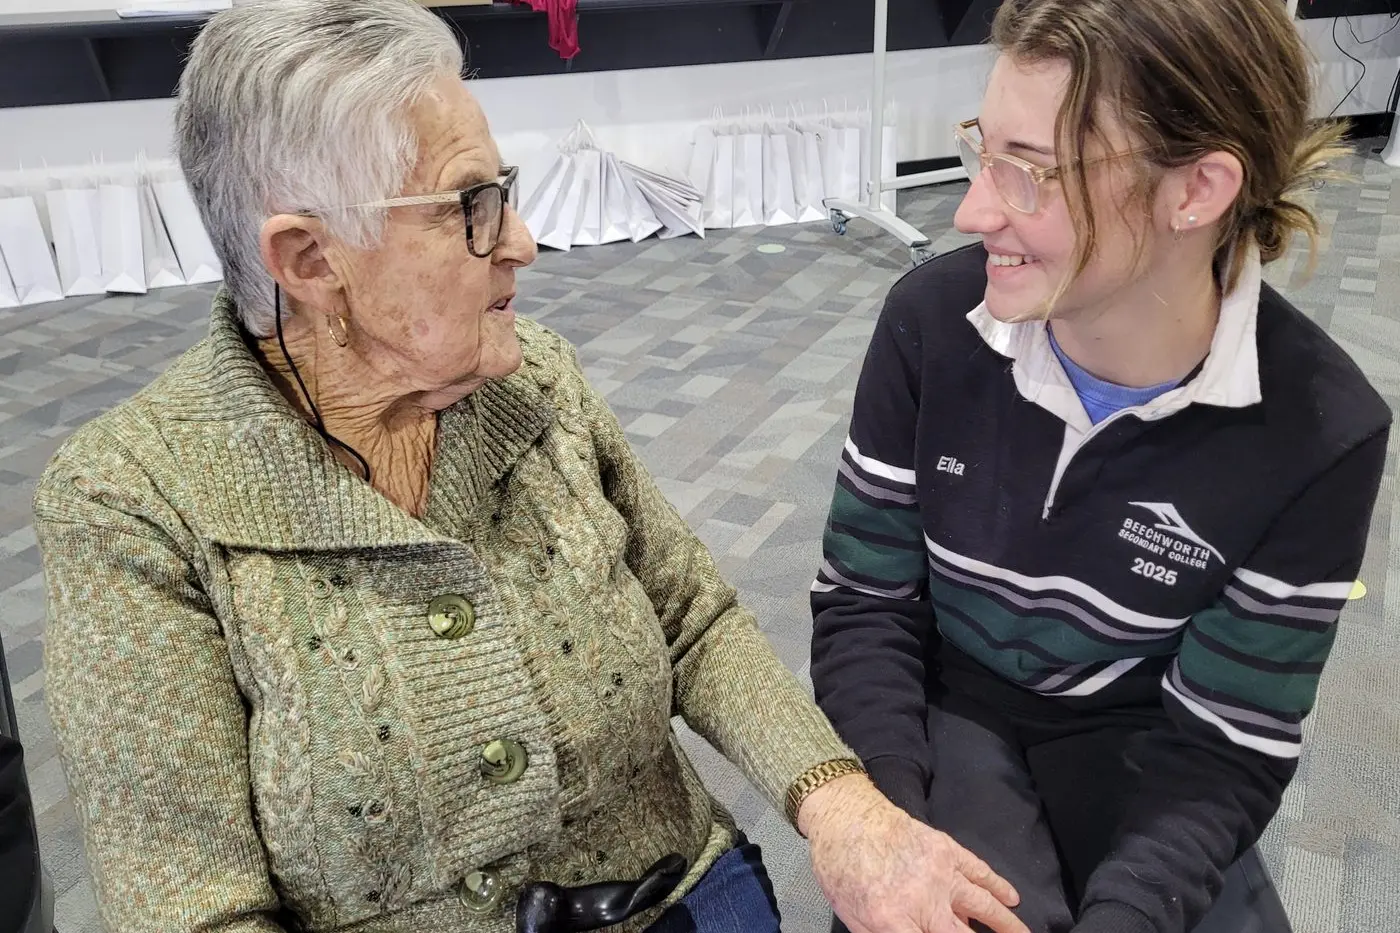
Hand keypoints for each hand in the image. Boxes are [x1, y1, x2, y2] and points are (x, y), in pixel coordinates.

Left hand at [798, 774, 1030, 932]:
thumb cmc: (839, 866)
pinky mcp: (946, 849)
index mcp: (893, 920)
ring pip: (984, 904)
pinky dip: (999, 886)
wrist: (843, 815)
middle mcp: (923, 899)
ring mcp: (939, 872)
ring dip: (1007, 923)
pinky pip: (979, 871)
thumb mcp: (851, 915)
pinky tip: (1011, 898)